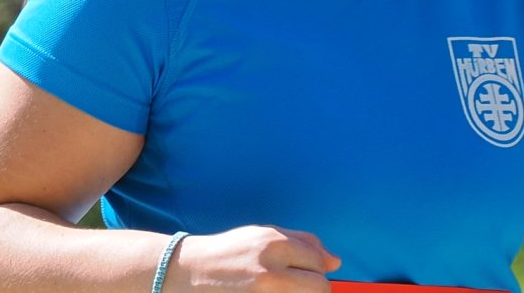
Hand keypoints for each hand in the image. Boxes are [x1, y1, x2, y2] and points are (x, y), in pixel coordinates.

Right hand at [169, 225, 340, 291]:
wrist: (187, 273)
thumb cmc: (228, 252)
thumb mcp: (262, 235)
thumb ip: (301, 243)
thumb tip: (335, 261)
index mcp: (273, 243)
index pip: (318, 260)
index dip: (315, 268)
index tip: (303, 272)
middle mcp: (270, 270)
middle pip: (320, 287)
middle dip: (314, 288)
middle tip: (295, 287)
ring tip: (282, 289)